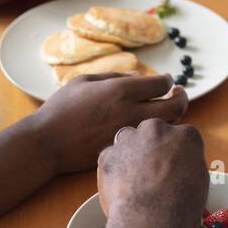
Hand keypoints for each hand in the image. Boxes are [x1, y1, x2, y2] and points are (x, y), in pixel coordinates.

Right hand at [31, 74, 188, 175]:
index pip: (161, 83)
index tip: (167, 82)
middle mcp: (130, 111)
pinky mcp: (127, 152)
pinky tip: (150, 132)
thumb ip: (114, 76)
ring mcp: (130, 134)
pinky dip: (157, 137)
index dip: (168, 81)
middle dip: (181, 98)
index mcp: (120, 90)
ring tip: (167, 112)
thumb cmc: (61, 108)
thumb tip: (139, 77)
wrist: (47, 143)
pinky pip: (152, 143)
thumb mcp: (84, 81)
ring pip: (167, 127)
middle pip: (174, 107)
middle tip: (179, 94)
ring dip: (172, 118)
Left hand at [95, 118, 206, 227]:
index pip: (181, 137)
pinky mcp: (108, 153)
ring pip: (129, 140)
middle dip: (151, 148)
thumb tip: (179, 168)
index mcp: (185, 135)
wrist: (149, 219)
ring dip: (130, 154)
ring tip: (133, 180)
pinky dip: (113, 169)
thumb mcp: (200, 182)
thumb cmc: (181, 206)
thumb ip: (188, 164)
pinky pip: (111, 158)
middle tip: (151, 172)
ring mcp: (130, 139)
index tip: (172, 166)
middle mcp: (157, 130)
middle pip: (153, 133)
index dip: (175, 153)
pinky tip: (120, 188)